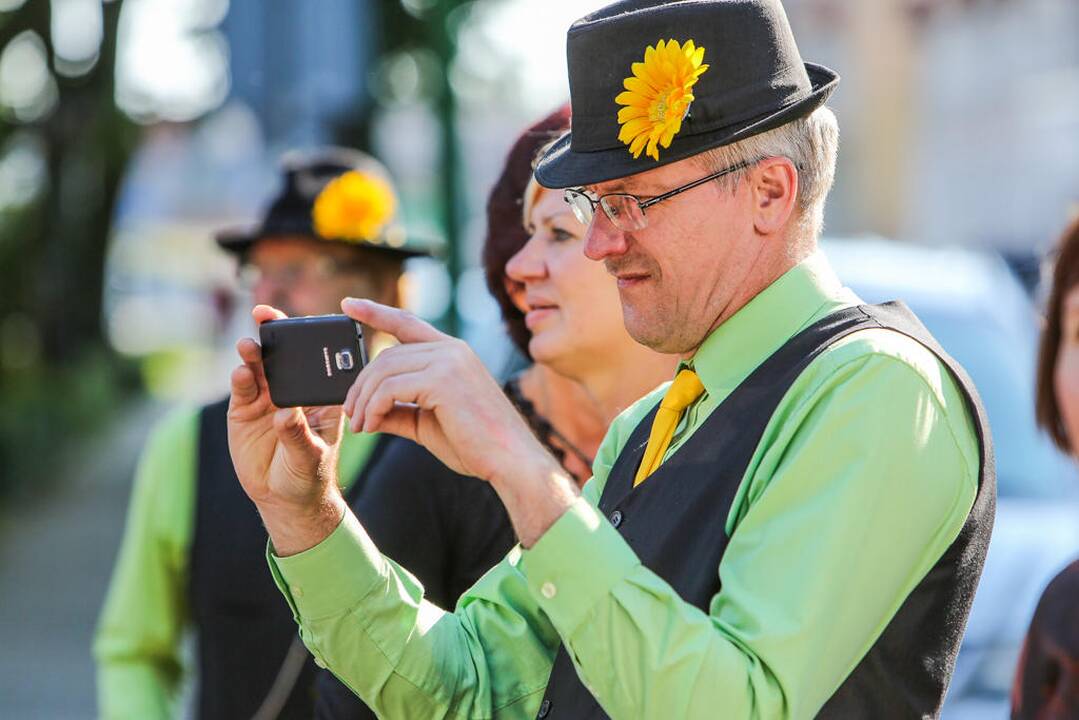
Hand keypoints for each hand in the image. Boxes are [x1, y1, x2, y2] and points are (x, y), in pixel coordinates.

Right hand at [227, 304, 346, 554]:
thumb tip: (284, 415)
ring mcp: (267, 397)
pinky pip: (242, 388)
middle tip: (265, 316)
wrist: (284, 498)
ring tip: (248, 346)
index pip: (316, 359)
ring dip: (254, 353)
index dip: (308, 337)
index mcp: (320, 393)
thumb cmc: (308, 474)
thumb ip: (298, 436)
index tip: (303, 323)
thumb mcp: (309, 457)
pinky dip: (240, 378)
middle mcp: (293, 389)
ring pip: (260, 366)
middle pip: (284, 353)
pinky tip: (240, 372)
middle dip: (274, 332)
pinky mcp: (244, 409)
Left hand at [342, 298, 542, 483]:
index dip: (375, 312)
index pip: (407, 323)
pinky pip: (390, 388)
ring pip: (384, 370)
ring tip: (360, 426)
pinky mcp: (443, 379)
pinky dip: (373, 407)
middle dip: (361, 385)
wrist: (512, 462)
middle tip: (352, 415)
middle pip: (386, 354)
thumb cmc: (476, 446)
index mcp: (453, 353)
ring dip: (363, 400)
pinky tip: (370, 427)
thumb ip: (397, 411)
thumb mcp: (427, 423)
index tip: (348, 304)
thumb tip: (364, 411)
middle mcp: (451, 349)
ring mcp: (449, 361)